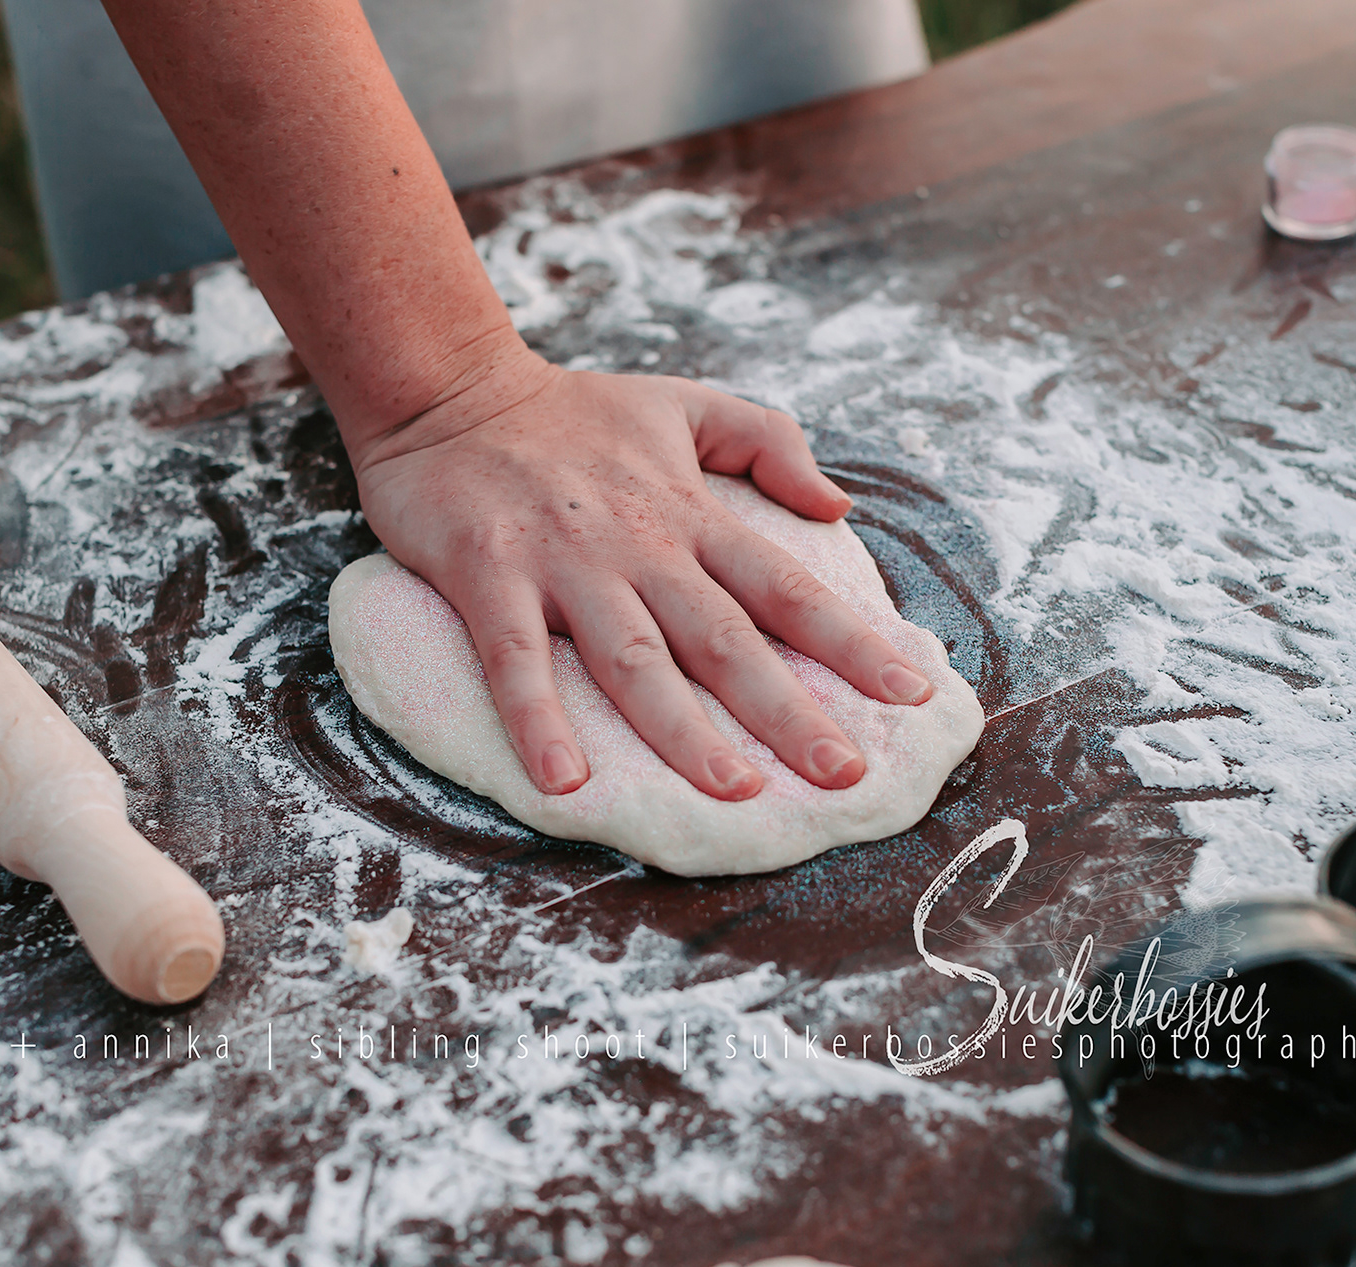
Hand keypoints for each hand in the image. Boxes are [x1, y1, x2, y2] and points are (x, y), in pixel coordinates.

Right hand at [347, 347, 935, 800]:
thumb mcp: (683, 403)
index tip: (907, 695)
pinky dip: (539, 720)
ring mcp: (563, 563)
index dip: (849, 642)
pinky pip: (516, 658)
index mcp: (689, 514)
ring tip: (733, 791)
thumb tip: (838, 501)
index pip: (786, 587)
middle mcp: (639, 545)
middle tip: (843, 775)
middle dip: (788, 710)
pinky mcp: (489, 575)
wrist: (447, 386)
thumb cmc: (568, 410)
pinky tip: (564, 783)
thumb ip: (768, 440)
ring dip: (683, 730)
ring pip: (634, 659)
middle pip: (726, 639)